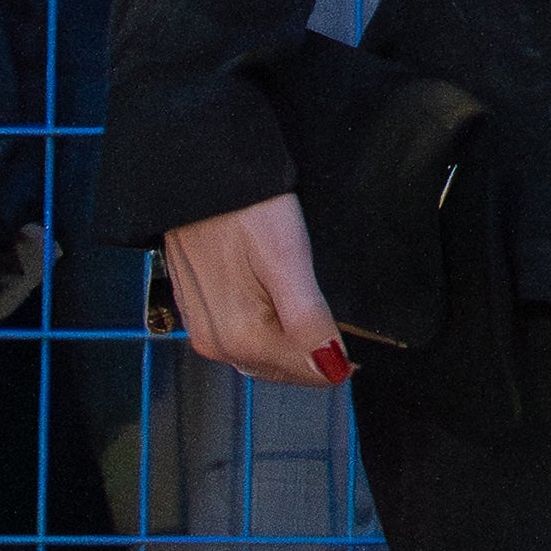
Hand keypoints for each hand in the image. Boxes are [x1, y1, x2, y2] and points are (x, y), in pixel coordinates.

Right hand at [162, 195, 344, 386]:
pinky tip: (275, 295)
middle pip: (288, 369)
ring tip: (298, 292)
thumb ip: (308, 319)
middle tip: (323, 299)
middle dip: (314, 347)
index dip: (339, 353)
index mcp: (242, 337)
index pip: (311, 373)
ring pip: (267, 356)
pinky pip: (245, 337)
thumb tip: (332, 369)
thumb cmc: (244, 208)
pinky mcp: (200, 315)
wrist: (197, 177)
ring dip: (293, 340)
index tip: (352, 326)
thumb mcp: (288, 257)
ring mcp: (205, 331)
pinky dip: (269, 328)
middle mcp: (218, 345)